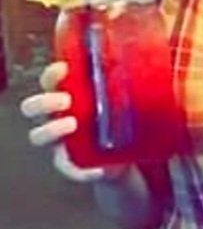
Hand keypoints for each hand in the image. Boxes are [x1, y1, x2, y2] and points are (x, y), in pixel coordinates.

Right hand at [19, 61, 127, 183]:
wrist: (125, 157)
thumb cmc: (119, 119)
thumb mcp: (121, 99)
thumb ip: (124, 83)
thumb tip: (146, 56)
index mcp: (65, 96)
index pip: (48, 81)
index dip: (52, 74)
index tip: (65, 68)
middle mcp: (55, 117)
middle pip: (32, 106)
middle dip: (45, 101)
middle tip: (66, 100)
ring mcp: (59, 142)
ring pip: (38, 136)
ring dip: (52, 129)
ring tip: (73, 124)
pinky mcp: (70, 165)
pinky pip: (69, 170)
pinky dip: (83, 172)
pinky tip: (99, 171)